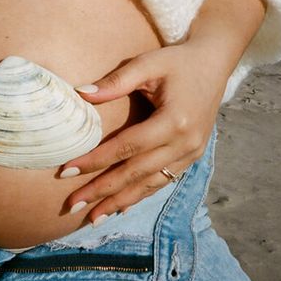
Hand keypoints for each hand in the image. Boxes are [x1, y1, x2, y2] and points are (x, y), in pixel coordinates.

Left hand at [59, 41, 227, 224]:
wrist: (214, 64)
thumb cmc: (178, 62)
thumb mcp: (148, 63)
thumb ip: (116, 81)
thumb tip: (81, 94)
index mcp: (174, 120)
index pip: (126, 147)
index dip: (95, 161)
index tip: (66, 171)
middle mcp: (185, 144)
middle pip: (135, 173)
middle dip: (101, 191)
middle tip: (71, 205)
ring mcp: (190, 154)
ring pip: (149, 185)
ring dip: (118, 202)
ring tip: (91, 218)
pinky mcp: (191, 158)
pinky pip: (161, 183)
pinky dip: (139, 196)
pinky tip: (119, 208)